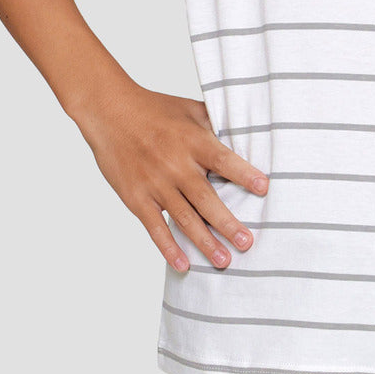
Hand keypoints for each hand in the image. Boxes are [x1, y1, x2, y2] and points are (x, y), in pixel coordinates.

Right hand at [70, 83, 268, 272]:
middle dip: (228, 223)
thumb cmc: (154, 109)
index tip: (264, 189)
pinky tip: (183, 264)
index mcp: (193, 141)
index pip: (223, 160)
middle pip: (206, 199)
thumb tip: (244, 133)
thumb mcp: (189, 109)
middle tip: (247, 243)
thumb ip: (215, 124)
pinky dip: (169, 248)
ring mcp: (155, 184)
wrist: (110, 112)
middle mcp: (176, 165)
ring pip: (184, 219)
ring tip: (224, 261)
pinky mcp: (136, 198)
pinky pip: (156, 227)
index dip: (244, 174)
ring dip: (205, 242)